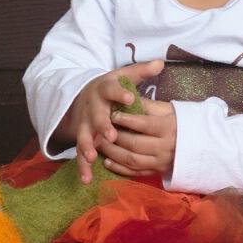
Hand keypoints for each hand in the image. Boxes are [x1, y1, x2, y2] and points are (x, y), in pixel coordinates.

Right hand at [73, 59, 163, 183]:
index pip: (112, 89)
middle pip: (96, 116)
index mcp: (104, 90)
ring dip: (88, 147)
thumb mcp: (123, 77)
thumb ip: (141, 72)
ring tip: (93, 157)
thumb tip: (161, 63)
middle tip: (112, 135)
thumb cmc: (110, 88)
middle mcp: (92, 107)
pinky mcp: (82, 138)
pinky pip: (81, 153)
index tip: (131, 98)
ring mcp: (85, 124)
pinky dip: (83, 166)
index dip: (120, 94)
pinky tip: (87, 179)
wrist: (82, 96)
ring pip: (85, 136)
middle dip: (103, 126)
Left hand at [99, 98, 176, 177]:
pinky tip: (107, 162)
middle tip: (101, 130)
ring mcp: (161, 162)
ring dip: (114, 153)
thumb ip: (148, 106)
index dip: (127, 120)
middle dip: (116, 137)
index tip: (113, 114)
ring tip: (101, 145)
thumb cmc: (180, 120)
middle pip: (135, 144)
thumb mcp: (167, 108)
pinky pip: (136, 173)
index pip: (144, 124)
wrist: (200, 143)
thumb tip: (127, 100)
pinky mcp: (157, 172)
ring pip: (133, 160)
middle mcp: (165, 147)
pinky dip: (119, 169)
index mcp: (169, 128)